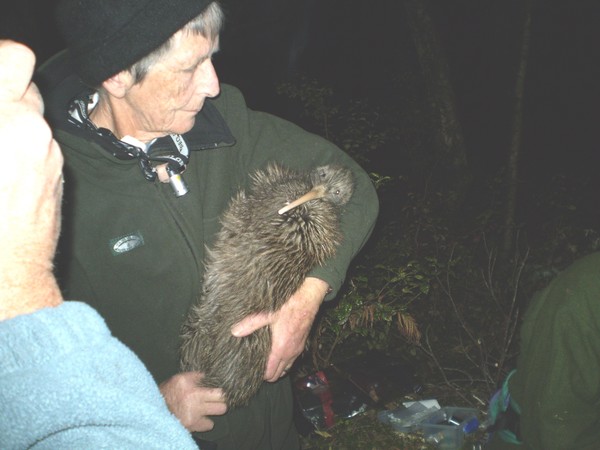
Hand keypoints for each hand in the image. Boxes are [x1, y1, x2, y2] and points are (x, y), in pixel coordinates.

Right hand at [0, 40, 63, 320]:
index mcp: (2, 121)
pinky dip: (23, 146)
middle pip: (25, 87)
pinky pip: (41, 146)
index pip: (15, 58)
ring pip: (34, 119)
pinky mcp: (57, 175)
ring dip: (12, 122)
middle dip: (2, 95)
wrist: (3, 272)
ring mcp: (49, 155)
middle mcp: (33, 132)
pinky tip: (1, 170)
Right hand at [159, 372, 226, 431]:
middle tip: (219, 397)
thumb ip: (195, 376)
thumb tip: (209, 374)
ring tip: (210, 407)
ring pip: (220, 409)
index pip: (213, 380)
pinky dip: (206, 422)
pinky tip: (200, 417)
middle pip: (222, 396)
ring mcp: (194, 411)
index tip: (224, 386)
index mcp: (188, 382)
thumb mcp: (178, 379)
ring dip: (216, 409)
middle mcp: (193, 396)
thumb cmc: (167, 394)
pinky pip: (209, 424)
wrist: (154, 411)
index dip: (221, 385)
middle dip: (222, 396)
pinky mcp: (193, 424)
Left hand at [231, 277, 328, 380]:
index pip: (270, 373)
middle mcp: (290, 353)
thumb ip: (250, 324)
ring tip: (266, 363)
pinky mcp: (301, 345)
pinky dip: (285, 362)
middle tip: (257, 368)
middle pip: (278, 375)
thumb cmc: (289, 306)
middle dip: (268, 375)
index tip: (252, 371)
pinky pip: (292, 361)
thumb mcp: (267, 314)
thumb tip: (235, 331)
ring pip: (286, 369)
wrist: (307, 299)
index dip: (261, 375)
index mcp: (280, 348)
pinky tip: (277, 353)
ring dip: (277, 369)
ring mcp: (297, 350)